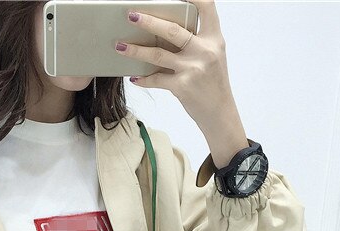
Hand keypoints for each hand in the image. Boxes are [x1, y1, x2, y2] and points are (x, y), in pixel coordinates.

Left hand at [116, 0, 239, 135]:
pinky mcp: (182, 87)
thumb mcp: (213, 56)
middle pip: (172, 30)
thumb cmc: (213, 83)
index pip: (206, 6)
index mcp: (214, 38)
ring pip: (158, 54)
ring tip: (120, 46)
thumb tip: (167, 29)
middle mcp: (204, 50)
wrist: (219, 112)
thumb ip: (196, 40)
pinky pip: (156, 79)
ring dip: (136, 50)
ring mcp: (193, 69)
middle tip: (131, 15)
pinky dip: (143, 78)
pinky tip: (134, 76)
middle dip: (148, 21)